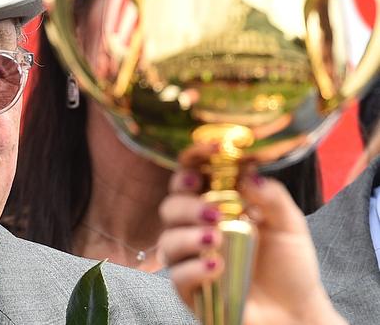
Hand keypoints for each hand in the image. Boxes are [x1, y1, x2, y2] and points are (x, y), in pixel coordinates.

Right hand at [158, 156, 345, 323]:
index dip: (194, 160)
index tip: (211, 152)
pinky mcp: (190, 288)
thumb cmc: (289, 268)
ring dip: (188, 237)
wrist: (294, 314)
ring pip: (167, 240)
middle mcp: (198, 229)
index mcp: (218, 205)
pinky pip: (177, 274)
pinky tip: (217, 267)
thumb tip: (248, 175)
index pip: (193, 176)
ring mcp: (191, 259)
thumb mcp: (290, 226)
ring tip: (216, 240)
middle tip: (213, 212)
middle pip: (170, 205)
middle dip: (186, 204)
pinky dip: (193, 268)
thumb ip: (272, 197)